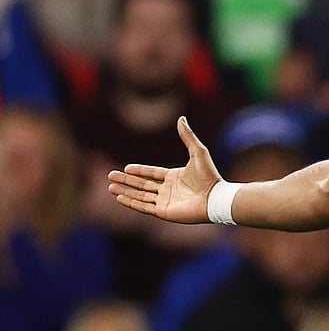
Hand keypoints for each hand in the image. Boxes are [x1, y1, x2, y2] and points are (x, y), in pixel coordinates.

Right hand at [106, 117, 221, 223]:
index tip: (126, 168)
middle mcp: (169, 190)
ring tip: (110, 187)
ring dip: (125, 191)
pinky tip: (120, 198)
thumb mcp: (197, 152)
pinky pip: (144, 207)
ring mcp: (166, 201)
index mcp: (175, 177)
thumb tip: (181, 118)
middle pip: (143, 184)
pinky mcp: (164, 212)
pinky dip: (131, 202)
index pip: (152, 173)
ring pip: (140, 196)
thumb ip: (187, 136)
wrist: (215, 197)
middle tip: (110, 176)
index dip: (139, 171)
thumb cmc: (208, 176)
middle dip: (126, 181)